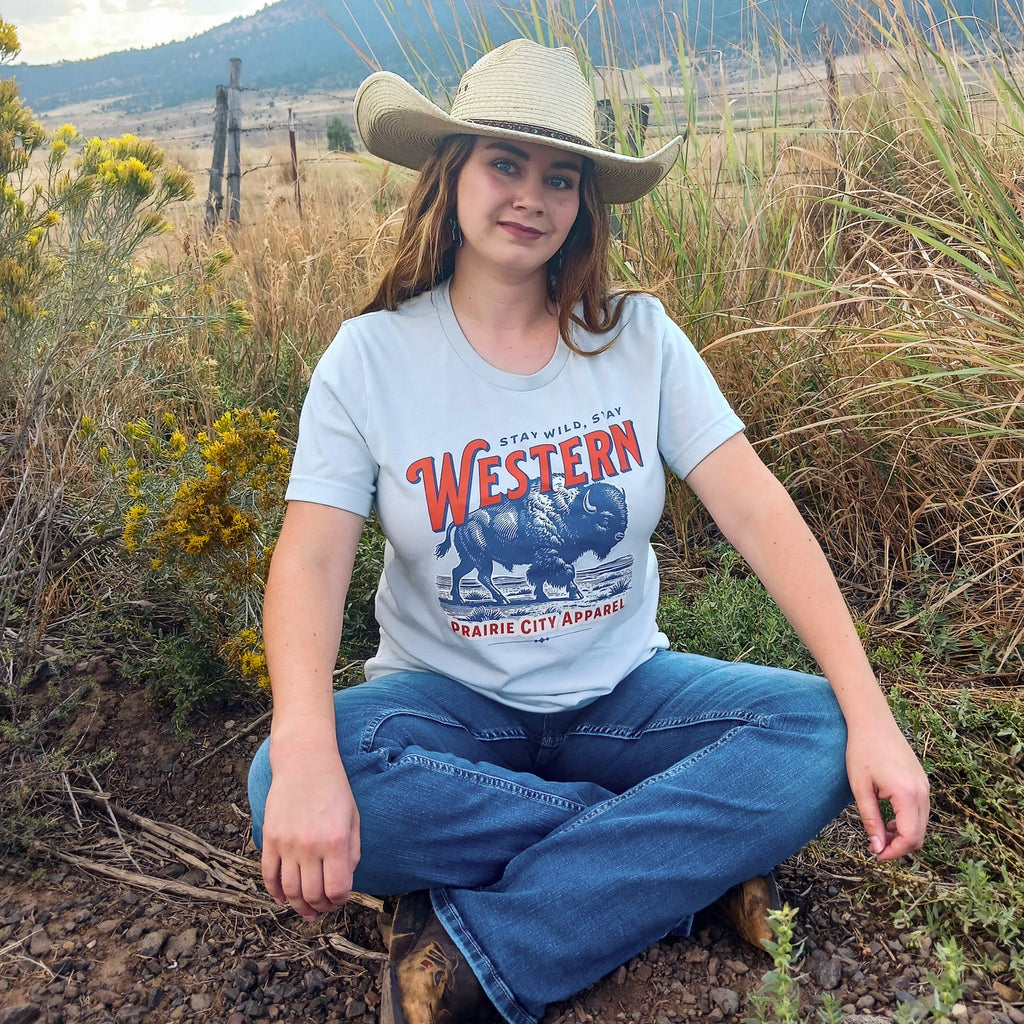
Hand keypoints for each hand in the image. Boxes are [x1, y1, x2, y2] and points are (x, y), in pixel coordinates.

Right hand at [260, 752, 360, 919]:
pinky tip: (283, 898)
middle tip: (324, 908)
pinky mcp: (270, 838)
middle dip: (320, 907)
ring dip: (298, 905)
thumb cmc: (334, 789)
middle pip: (312, 894)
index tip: (340, 898)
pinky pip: (268, 874)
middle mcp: (310, 846)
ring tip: (307, 910)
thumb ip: (352, 852)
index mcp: (336, 841)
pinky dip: (275, 891)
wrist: (305, 762)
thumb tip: (344, 882)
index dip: (340, 900)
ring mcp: (287, 843)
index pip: (337, 889)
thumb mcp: (353, 818)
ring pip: (290, 890)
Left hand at [846, 717, 929, 860]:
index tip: (876, 854)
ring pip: (922, 824)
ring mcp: (925, 786)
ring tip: (879, 833)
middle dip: (900, 847)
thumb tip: (877, 848)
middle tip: (876, 847)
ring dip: (904, 834)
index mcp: (907, 794)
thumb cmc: (862, 751)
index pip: (910, 837)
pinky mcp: (922, 782)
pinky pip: (921, 811)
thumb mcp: (860, 788)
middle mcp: (922, 792)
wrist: (873, 722)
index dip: (895, 852)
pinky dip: (908, 821)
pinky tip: (889, 819)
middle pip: (920, 834)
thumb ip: (870, 819)